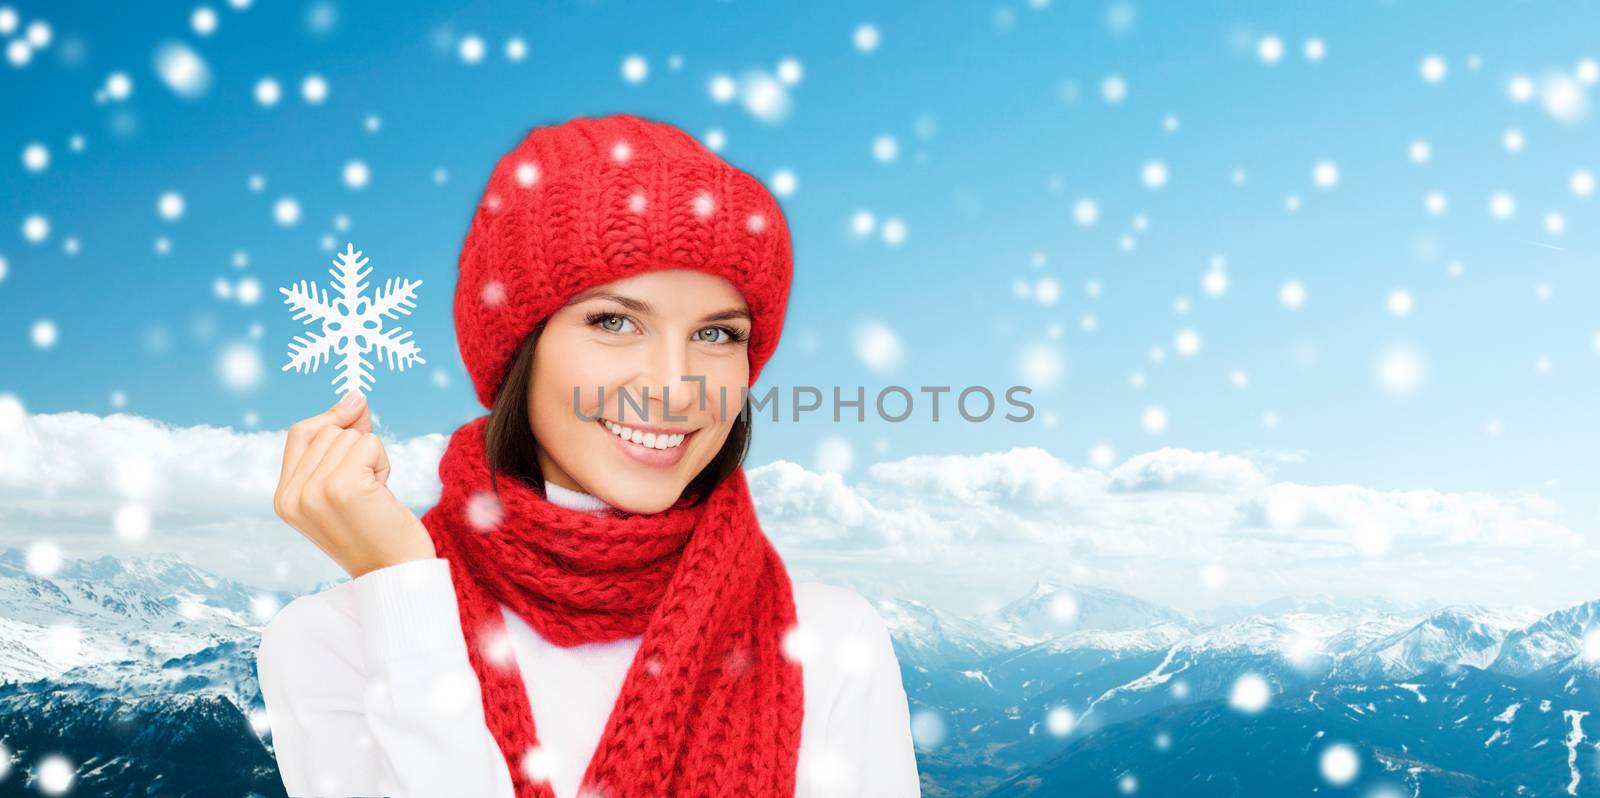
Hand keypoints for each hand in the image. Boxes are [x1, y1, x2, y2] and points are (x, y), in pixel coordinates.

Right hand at [273, 391, 437, 579]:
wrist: (395, 573)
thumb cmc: (376, 530)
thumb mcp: (345, 486)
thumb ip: (340, 445)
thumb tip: (354, 397)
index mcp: (283, 499)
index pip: (299, 434)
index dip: (330, 416)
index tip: (358, 408)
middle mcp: (292, 495)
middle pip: (327, 431)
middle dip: (357, 448)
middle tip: (369, 487)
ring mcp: (314, 491)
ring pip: (349, 436)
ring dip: (373, 458)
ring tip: (374, 495)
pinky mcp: (342, 487)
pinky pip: (368, 443)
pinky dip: (383, 462)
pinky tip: (383, 494)